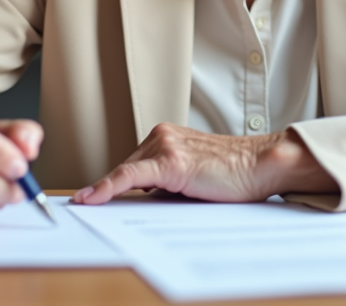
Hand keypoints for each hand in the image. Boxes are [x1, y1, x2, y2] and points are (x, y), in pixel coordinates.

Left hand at [71, 123, 335, 204]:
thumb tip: (141, 196)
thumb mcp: (193, 174)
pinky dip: (106, 187)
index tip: (85, 197)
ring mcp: (165, 146)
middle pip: (128, 168)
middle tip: (96, 209)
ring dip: (114, 193)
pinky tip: (89, 199)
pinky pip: (129, 176)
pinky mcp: (170, 162)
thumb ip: (167, 178)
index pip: (133, 162)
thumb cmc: (234, 174)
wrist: (260, 166)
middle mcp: (162, 135)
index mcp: (168, 135)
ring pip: (126, 173)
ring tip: (104, 208)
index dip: (110, 184)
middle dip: (118, 191)